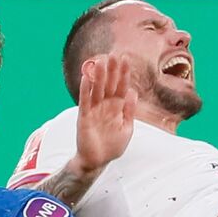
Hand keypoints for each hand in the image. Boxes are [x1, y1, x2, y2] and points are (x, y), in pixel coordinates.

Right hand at [72, 54, 135, 175]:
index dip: (124, 74)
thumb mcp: (127, 129)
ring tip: (101, 61)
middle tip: (114, 54)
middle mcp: (105, 106)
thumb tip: (134, 92)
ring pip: (97, 90)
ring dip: (99, 76)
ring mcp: (94, 110)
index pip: (122, 87)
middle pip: (109, 85)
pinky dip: (85, 90)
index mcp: (117, 108)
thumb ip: (130, 111)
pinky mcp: (84, 117)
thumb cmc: (112, 146)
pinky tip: (87, 78)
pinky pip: (85, 101)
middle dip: (112, 70)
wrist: (96, 162)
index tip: (126, 60)